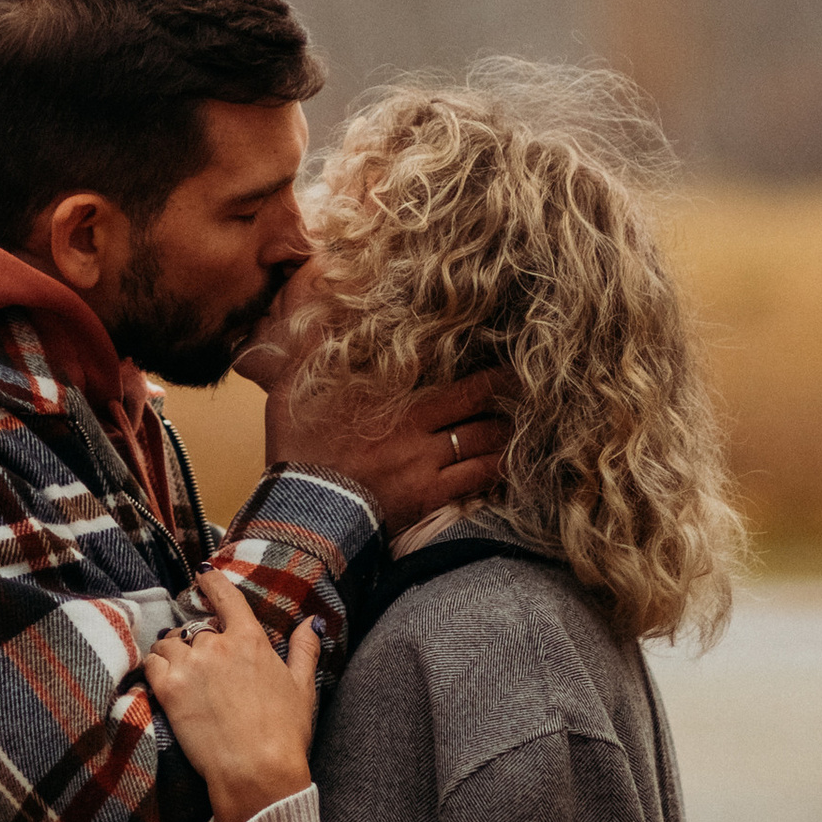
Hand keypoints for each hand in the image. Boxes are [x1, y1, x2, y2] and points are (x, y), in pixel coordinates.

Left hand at [143, 573, 320, 821]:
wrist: (256, 772)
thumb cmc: (284, 734)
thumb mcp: (303, 688)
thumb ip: (304, 649)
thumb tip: (312, 622)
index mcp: (250, 639)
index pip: (225, 596)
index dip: (211, 581)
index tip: (202, 575)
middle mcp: (216, 645)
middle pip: (195, 628)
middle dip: (197, 642)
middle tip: (202, 664)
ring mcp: (190, 666)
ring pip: (169, 642)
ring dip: (172, 651)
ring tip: (180, 670)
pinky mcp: (168, 689)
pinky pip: (151, 662)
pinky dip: (154, 666)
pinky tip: (162, 678)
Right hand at [261, 359, 510, 539]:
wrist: (301, 510)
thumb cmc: (295, 450)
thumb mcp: (290, 390)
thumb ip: (311, 349)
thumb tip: (324, 311)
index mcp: (390, 397)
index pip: (443, 369)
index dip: (478, 362)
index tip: (502, 352)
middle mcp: (416, 426)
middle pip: (476, 401)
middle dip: (506, 390)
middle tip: (532, 381)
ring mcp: (427, 463)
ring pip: (483, 440)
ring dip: (508, 429)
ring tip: (527, 419)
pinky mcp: (430, 497)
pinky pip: (476, 479)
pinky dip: (498, 468)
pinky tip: (513, 462)